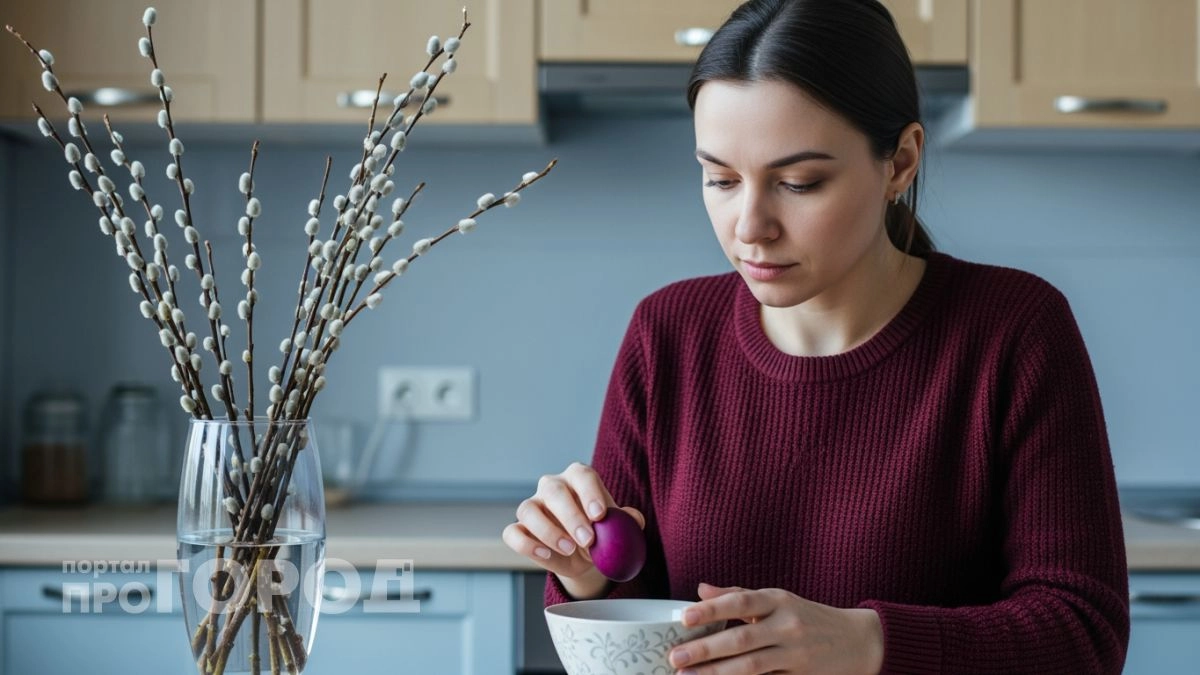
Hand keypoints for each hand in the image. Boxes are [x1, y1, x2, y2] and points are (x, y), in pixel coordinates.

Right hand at [501, 462, 644, 592]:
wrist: (584, 556)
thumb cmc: (602, 533)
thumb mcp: (618, 527)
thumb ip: (627, 521)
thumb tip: (633, 519)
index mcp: (578, 478)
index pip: (582, 475)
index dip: (590, 493)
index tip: (600, 515)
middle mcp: (551, 487)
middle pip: (553, 490)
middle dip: (571, 516)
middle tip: (588, 540)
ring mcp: (532, 507)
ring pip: (527, 509)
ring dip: (548, 531)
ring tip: (570, 549)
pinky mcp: (519, 529)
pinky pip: (512, 533)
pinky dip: (527, 544)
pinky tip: (547, 555)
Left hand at [668, 583, 882, 674]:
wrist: (857, 640)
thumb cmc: (808, 616)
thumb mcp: (777, 599)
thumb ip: (738, 594)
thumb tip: (701, 590)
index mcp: (778, 599)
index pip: (741, 600)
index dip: (712, 609)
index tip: (685, 618)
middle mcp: (788, 625)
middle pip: (742, 638)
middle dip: (706, 649)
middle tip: (675, 657)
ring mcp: (796, 653)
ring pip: (752, 666)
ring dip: (717, 673)